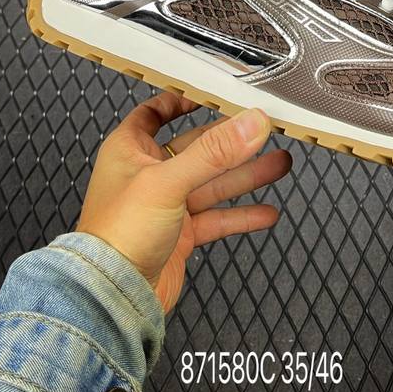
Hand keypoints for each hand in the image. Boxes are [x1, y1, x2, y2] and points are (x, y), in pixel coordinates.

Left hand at [76, 92, 290, 311]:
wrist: (112, 297)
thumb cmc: (117, 235)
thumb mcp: (168, 181)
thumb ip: (214, 152)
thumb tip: (251, 122)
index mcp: (130, 150)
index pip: (154, 113)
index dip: (181, 101)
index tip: (211, 94)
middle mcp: (148, 175)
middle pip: (197, 149)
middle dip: (233, 141)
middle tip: (266, 131)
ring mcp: (166, 206)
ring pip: (212, 183)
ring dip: (246, 175)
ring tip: (280, 164)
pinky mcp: (180, 235)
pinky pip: (216, 218)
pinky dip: (241, 215)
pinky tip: (266, 213)